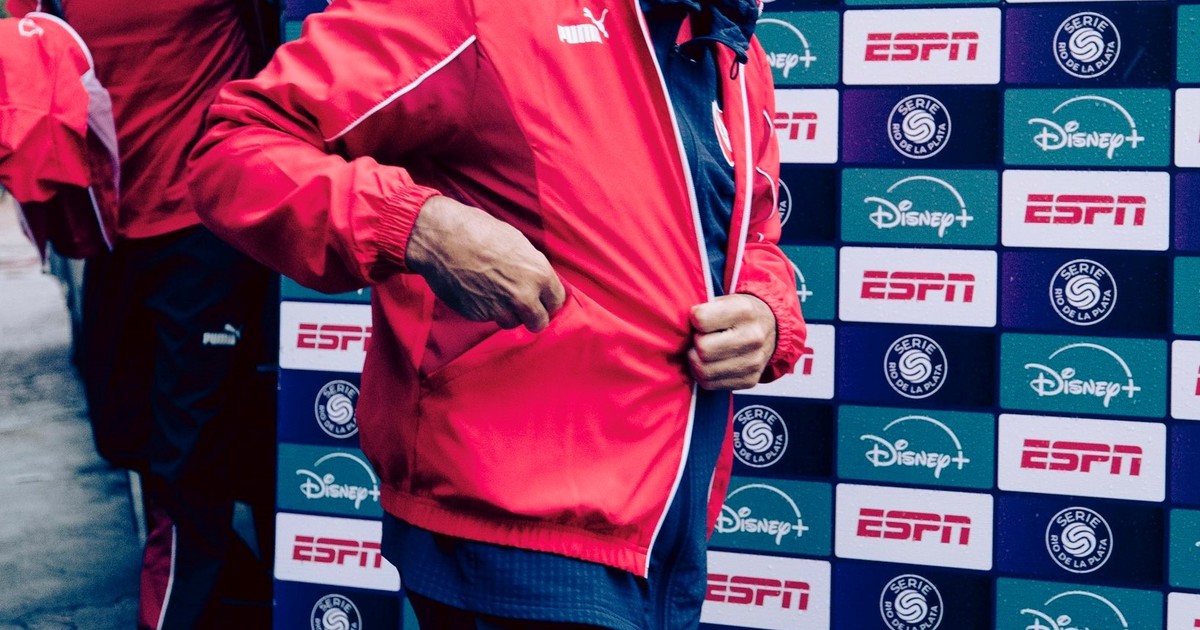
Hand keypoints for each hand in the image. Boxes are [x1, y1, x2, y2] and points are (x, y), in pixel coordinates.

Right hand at [405, 196, 565, 330]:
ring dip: (507, 313)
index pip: (557, 301)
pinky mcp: (478, 316)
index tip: (541, 298)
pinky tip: (477, 290)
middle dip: (533, 315)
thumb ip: (532, 268)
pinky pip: (489, 319)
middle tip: (523, 305)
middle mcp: (523, 297)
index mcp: (539, 275)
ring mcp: (500, 309)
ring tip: (494, 291)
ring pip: (513, 323)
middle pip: (539, 322)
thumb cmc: (480, 232)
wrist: (443, 238)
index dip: (548, 299)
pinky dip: (486, 309)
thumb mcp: (518, 244)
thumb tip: (539, 283)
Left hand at [687, 294, 776, 389]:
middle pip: (702, 349)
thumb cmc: (740, 313)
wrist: (771, 327)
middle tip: (701, 338)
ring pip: (704, 371)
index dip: (695, 319)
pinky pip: (710, 384)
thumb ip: (704, 310)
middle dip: (695, 343)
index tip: (701, 319)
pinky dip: (704, 375)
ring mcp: (753, 361)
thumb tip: (682, 330)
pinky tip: (710, 363)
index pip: (700, 319)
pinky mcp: (750, 380)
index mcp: (744, 311)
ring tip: (703, 351)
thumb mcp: (726, 299)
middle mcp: (752, 337)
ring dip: (696, 361)